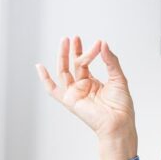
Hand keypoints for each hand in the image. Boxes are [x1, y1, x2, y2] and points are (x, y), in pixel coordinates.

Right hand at [35, 37, 137, 159]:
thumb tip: (103, 44)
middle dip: (73, 50)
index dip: (91, 51)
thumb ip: (111, 61)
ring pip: (64, 71)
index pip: (86, 62)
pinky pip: (53, 90)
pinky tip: (39, 66)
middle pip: (73, 64)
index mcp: (93, 82)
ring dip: (63, 56)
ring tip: (65, 41)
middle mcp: (82, 87)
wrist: (118, 123)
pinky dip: (45, 79)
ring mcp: (75, 93)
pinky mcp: (70, 100)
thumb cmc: (121, 106)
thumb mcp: (118, 78)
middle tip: (74, 37)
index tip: (98, 43)